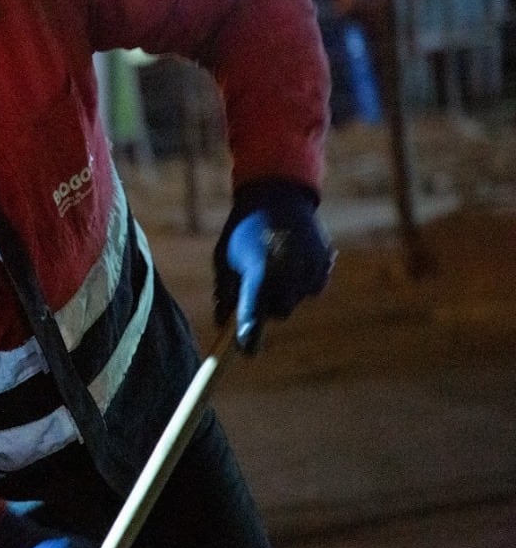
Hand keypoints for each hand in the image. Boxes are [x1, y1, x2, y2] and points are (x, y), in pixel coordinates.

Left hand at [214, 180, 334, 352]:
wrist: (278, 196)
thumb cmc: (243, 229)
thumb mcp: (225, 257)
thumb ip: (225, 291)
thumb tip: (222, 323)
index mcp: (260, 268)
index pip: (254, 310)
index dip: (250, 333)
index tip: (247, 351)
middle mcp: (288, 271)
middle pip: (278, 312)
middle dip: (266, 307)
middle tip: (256, 286)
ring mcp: (309, 268)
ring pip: (294, 301)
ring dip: (282, 294)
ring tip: (273, 265)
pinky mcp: (323, 266)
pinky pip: (309, 290)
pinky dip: (299, 284)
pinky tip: (290, 261)